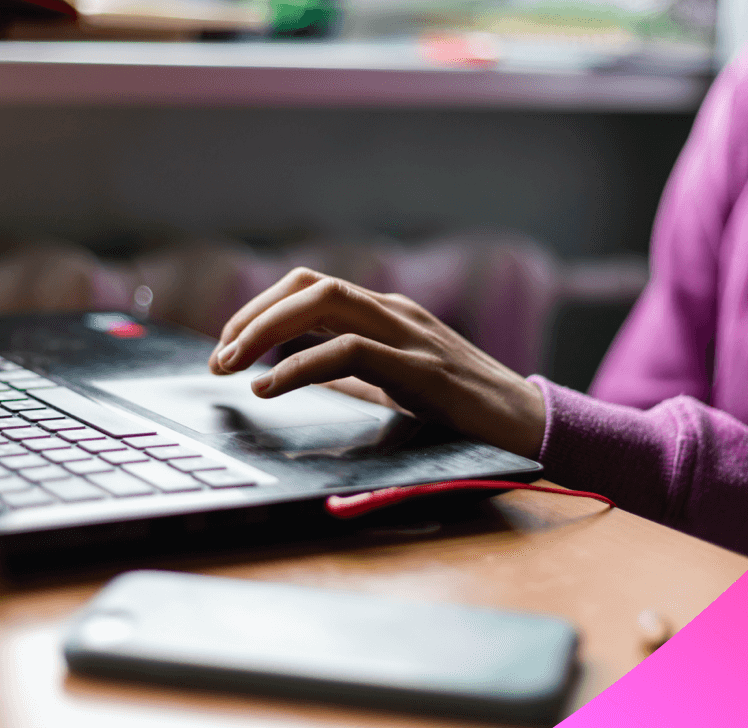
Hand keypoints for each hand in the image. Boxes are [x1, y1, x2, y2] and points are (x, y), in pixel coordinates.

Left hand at [208, 267, 545, 458]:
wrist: (528, 423)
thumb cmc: (464, 408)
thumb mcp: (395, 384)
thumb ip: (353, 374)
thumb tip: (298, 374)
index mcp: (386, 312)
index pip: (311, 286)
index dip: (261, 307)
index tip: (230, 345)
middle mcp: (395, 311)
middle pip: (309, 284)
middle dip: (253, 315)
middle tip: (219, 356)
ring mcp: (409, 334)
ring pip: (324, 302)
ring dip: (266, 331)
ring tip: (232, 367)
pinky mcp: (421, 368)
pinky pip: (349, 351)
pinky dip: (300, 367)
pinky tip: (272, 389)